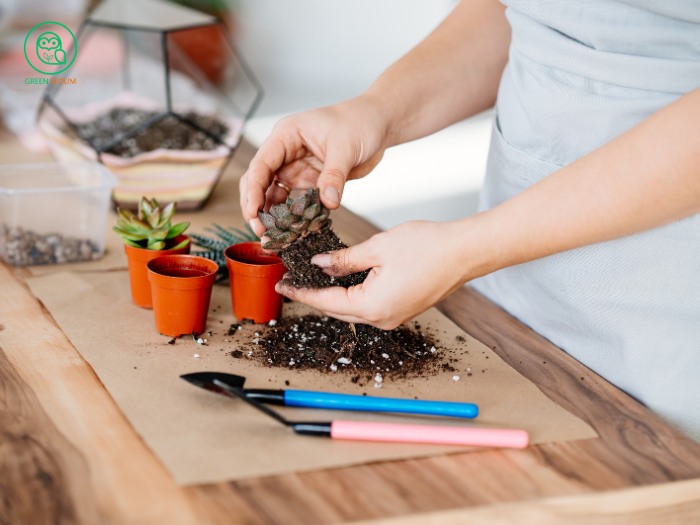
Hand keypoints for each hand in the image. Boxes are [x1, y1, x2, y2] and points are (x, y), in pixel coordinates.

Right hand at [240, 96, 388, 236]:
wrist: (378, 124)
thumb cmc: (360, 122)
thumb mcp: (346, 147)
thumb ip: (334, 176)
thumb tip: (328, 203)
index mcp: (286, 136)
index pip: (261, 165)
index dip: (254, 190)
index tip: (253, 213)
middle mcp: (285, 153)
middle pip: (259, 182)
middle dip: (256, 207)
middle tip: (261, 232)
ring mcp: (296, 168)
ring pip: (273, 195)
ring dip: (271, 216)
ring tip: (272, 238)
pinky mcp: (309, 181)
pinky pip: (294, 202)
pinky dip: (292, 217)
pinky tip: (292, 232)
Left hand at [275, 221, 476, 329]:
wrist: (466, 252)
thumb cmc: (428, 247)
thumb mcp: (377, 248)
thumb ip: (344, 259)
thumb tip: (320, 265)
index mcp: (372, 307)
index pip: (326, 301)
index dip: (303, 292)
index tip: (283, 285)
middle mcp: (382, 319)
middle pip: (337, 309)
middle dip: (314, 296)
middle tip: (292, 281)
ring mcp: (394, 317)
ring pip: (352, 309)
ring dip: (332, 295)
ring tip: (313, 279)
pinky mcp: (403, 310)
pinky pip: (369, 306)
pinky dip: (352, 294)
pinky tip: (342, 279)